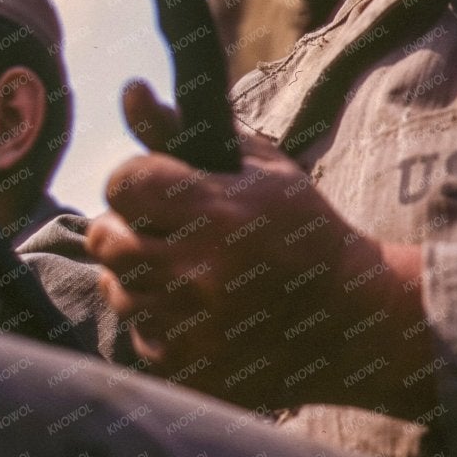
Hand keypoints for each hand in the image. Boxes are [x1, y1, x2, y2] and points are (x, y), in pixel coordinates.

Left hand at [84, 82, 440, 414]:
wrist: (353, 315)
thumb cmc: (302, 227)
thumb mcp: (256, 166)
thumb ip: (184, 130)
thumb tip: (130, 90)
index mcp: (216, 210)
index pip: (123, 182)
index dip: (136, 182)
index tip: (158, 190)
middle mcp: (198, 269)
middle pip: (104, 238)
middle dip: (127, 227)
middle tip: (163, 230)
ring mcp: (193, 324)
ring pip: (116, 289)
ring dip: (139, 276)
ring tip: (182, 271)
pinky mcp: (192, 366)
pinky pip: (139, 335)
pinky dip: (159, 322)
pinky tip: (197, 312)